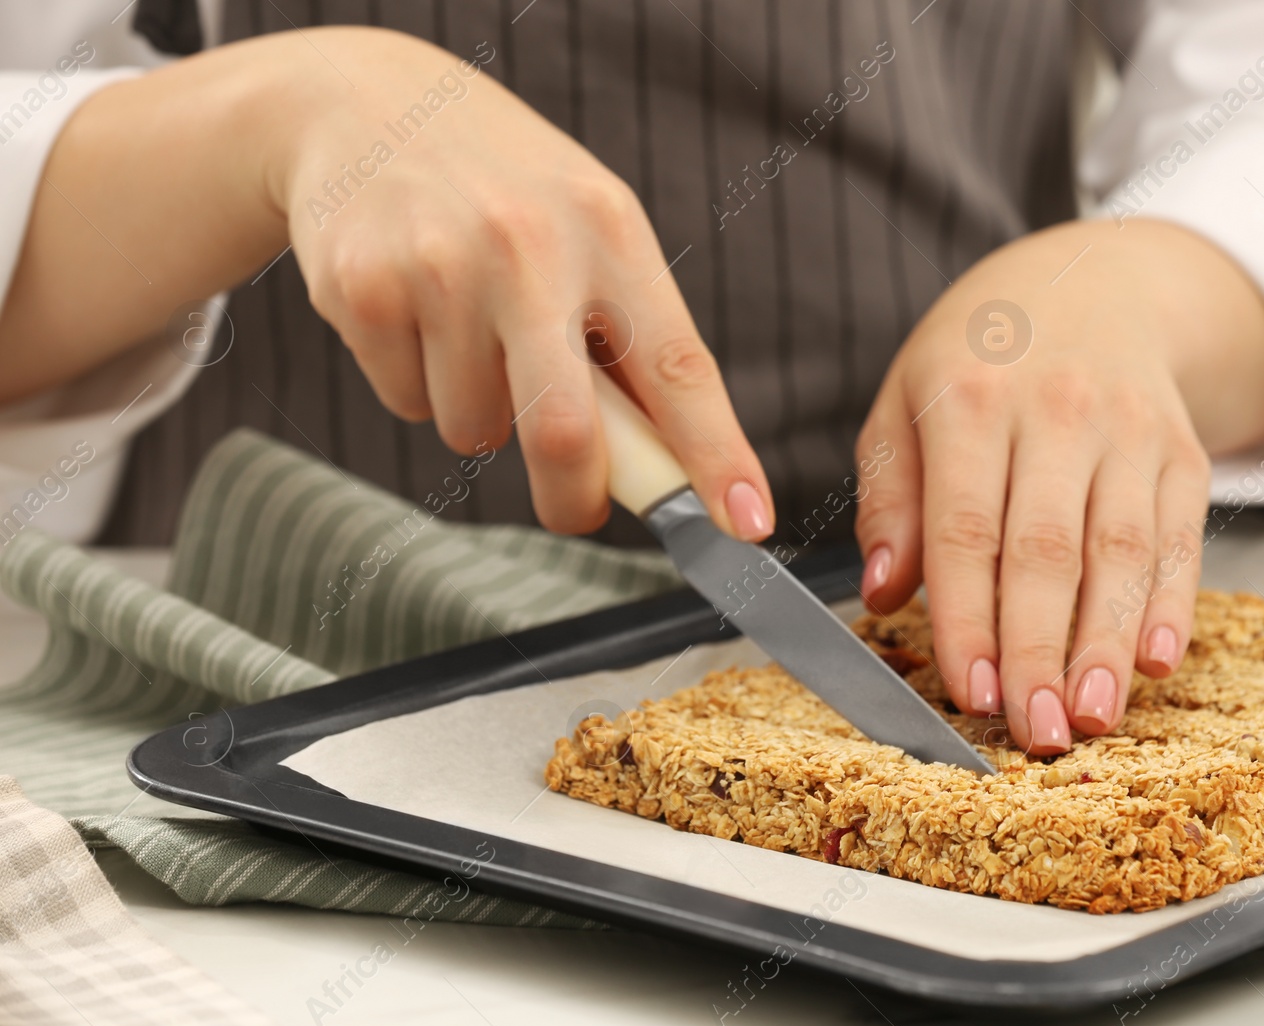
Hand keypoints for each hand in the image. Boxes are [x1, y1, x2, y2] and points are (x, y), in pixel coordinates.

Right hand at [0, 28, 772, 540]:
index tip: (745, 527)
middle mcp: (530, 246)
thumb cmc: (507, 189)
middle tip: (572, 504)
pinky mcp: (362, 288)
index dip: (716, 457)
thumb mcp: (588, 226)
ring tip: (468, 329)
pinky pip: (406, 402)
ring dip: (479, 414)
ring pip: (473, 428)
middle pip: (562, 431)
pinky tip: (414, 309)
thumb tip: (670, 467)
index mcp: (611, 231)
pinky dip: (417, 385)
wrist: (363, 103)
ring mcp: (440, 265)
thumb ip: (627, 333)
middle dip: (572, 495)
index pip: (679, 366)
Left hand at [854, 219, 1263, 753]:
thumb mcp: (904, 403)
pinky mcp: (1181, 449)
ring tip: (1091, 717)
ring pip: (1121, 549)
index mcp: (968, 399)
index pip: (968, 529)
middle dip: (1040, 648)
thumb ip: (890, 498)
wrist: (1091, 281)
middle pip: (1048, 548)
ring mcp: (1128, 429)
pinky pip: (1180, 535)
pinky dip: (1172, 602)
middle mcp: (1055, 410)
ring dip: (1107, 642)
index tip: (969, 691)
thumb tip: (883, 594)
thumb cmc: (976, 359)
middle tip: (1032, 730)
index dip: (969, 618)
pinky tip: (1157, 661)